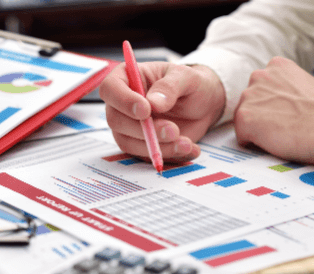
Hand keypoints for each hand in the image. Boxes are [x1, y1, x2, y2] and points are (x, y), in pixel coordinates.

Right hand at [99, 62, 225, 162]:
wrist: (203, 106)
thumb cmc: (190, 84)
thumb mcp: (186, 77)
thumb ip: (169, 87)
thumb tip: (153, 103)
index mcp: (127, 78)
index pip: (110, 88)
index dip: (123, 101)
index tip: (146, 110)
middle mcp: (122, 104)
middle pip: (116, 120)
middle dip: (143, 130)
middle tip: (173, 130)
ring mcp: (128, 127)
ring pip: (128, 142)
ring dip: (157, 147)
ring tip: (186, 143)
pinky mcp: (139, 145)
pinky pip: (144, 156)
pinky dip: (168, 155)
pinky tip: (188, 148)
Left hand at [234, 57, 313, 163]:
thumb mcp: (303, 84)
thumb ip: (285, 88)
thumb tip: (277, 102)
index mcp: (276, 66)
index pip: (262, 87)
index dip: (273, 104)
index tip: (286, 111)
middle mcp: (258, 76)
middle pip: (250, 102)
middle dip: (262, 114)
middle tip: (283, 124)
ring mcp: (248, 97)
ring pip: (245, 118)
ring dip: (257, 128)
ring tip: (281, 132)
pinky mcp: (244, 118)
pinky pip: (242, 136)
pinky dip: (254, 143)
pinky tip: (274, 141)